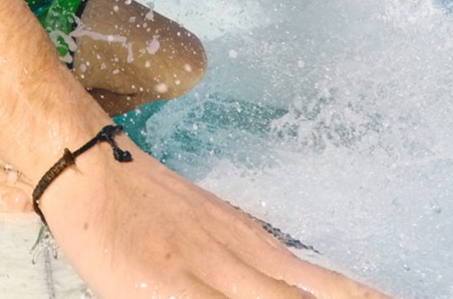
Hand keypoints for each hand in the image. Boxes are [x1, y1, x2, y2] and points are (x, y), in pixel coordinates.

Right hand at [42, 140, 392, 297]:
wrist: (92, 168)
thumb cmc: (138, 198)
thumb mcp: (204, 224)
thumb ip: (239, 255)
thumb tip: (271, 277)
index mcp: (254, 243)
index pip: (322, 284)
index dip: (361, 297)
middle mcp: (243, 259)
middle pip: (307, 298)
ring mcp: (210, 274)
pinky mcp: (172, 289)